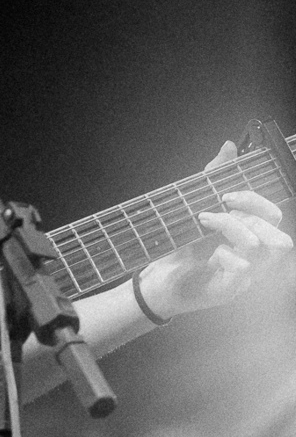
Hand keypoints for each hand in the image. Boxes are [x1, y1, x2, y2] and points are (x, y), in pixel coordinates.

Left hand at [135, 140, 292, 319]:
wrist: (157, 280)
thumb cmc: (181, 248)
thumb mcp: (195, 207)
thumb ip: (213, 179)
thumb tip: (229, 146)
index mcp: (250, 237)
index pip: (273, 215)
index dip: (254, 200)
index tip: (225, 196)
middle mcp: (254, 258)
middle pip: (279, 234)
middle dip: (248, 214)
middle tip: (217, 210)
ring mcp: (246, 277)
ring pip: (262, 247)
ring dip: (233, 228)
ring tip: (206, 223)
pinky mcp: (229, 290)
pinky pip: (243, 268)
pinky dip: (225, 255)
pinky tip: (210, 255)